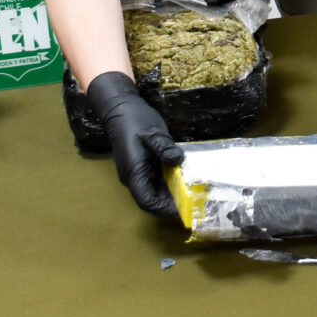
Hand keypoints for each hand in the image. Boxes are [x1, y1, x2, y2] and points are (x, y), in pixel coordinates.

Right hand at [85, 71, 183, 222]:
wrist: (120, 107)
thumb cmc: (134, 119)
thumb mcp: (152, 132)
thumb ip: (164, 148)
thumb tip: (178, 160)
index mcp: (134, 172)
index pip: (147, 201)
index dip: (165, 209)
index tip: (185, 208)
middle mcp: (134, 177)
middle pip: (153, 200)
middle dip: (173, 203)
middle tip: (196, 199)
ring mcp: (138, 172)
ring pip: (156, 191)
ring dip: (173, 193)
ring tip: (194, 190)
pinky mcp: (143, 166)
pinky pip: (157, 180)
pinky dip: (171, 182)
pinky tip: (186, 176)